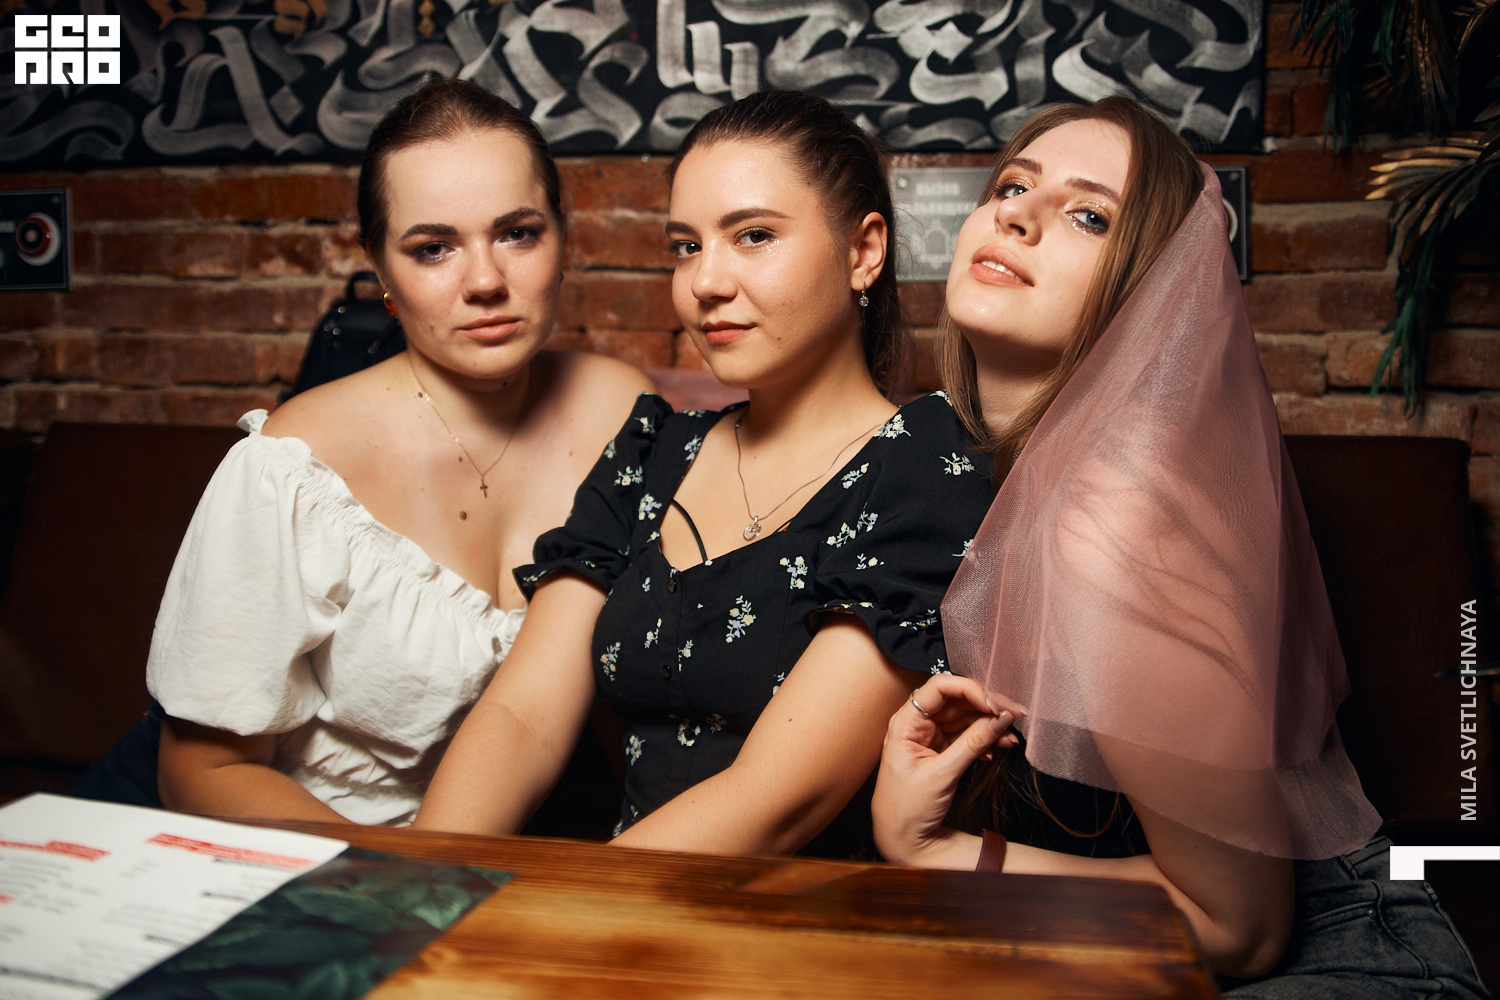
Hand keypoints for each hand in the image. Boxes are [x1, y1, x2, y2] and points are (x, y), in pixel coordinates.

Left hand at [872, 674, 1014, 867]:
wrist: (903, 839)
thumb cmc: (907, 807)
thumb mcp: (942, 774)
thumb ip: (973, 743)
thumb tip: (1001, 718)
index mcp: (906, 722)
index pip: (939, 688)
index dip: (969, 689)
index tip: (994, 705)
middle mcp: (918, 723)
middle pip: (957, 700)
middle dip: (988, 706)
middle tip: (1015, 715)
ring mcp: (931, 736)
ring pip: (966, 717)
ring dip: (991, 724)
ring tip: (1012, 736)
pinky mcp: (943, 749)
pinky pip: (968, 734)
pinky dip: (986, 738)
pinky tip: (1001, 746)